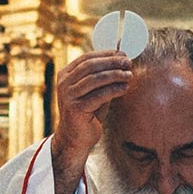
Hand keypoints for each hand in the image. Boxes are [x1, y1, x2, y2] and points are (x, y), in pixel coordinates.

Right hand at [53, 48, 132, 192]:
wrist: (75, 138)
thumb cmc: (87, 113)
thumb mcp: (93, 90)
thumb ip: (102, 77)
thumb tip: (121, 60)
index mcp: (65, 75)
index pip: (87, 58)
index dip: (106, 54)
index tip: (123, 54)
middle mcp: (63, 83)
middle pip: (91, 66)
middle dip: (112, 62)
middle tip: (128, 63)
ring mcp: (67, 95)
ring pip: (95, 79)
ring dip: (115, 75)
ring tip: (129, 75)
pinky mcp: (75, 108)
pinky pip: (99, 95)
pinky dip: (114, 89)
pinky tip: (124, 88)